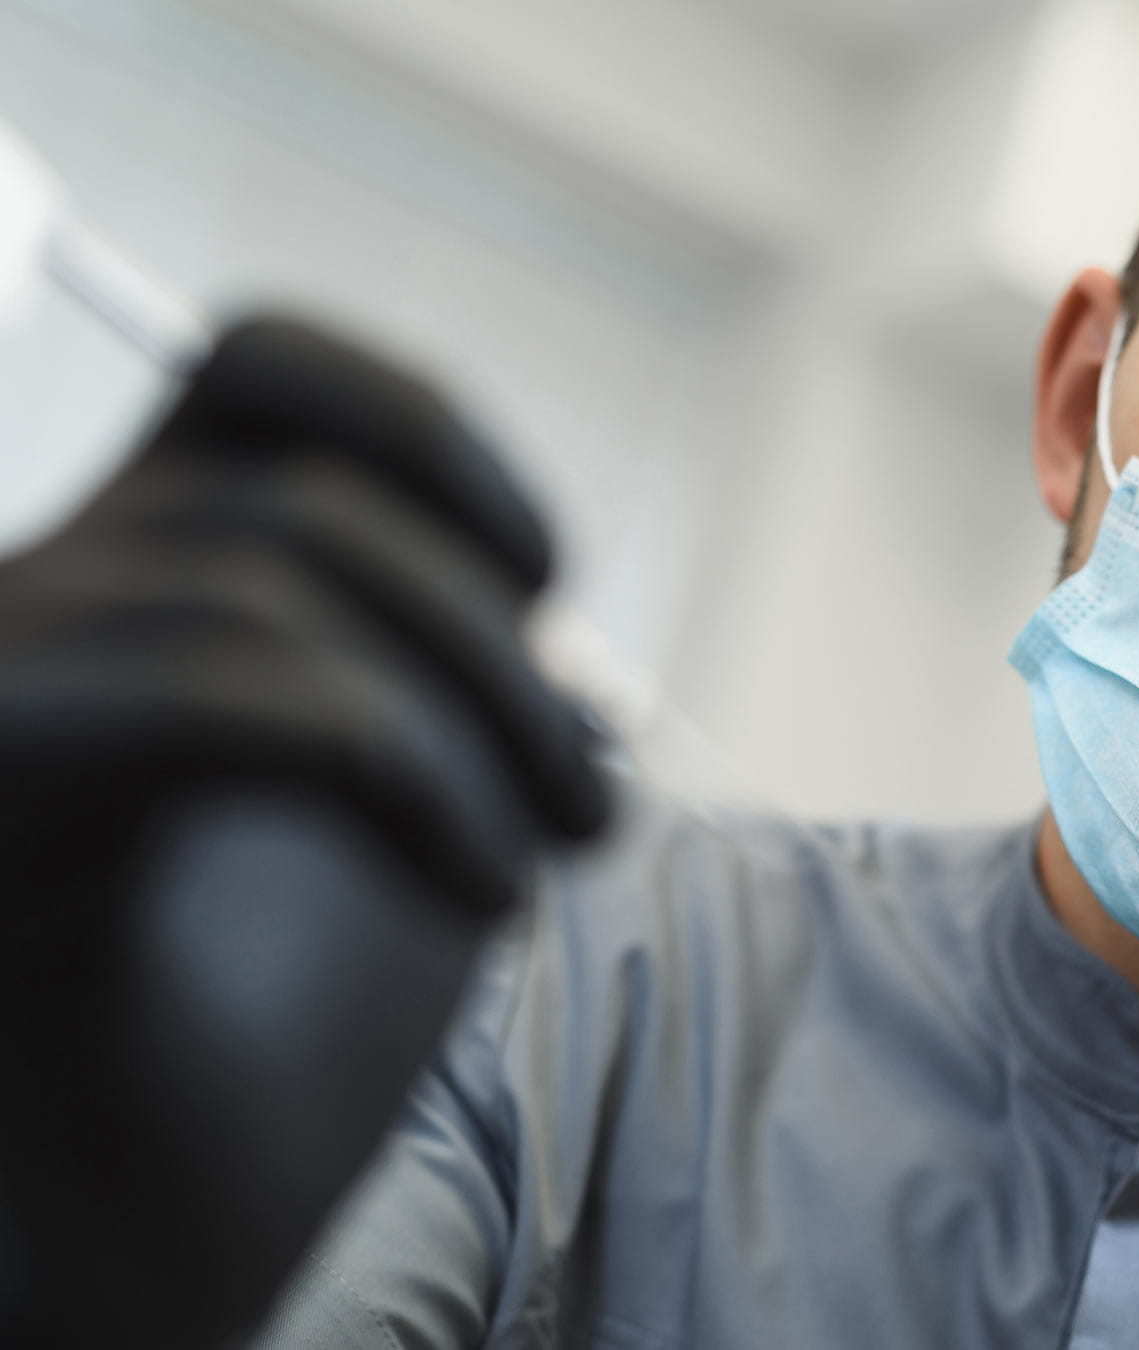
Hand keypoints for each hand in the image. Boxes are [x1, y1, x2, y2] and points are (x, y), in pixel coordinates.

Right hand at [0, 316, 611, 1345]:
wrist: (108, 1235)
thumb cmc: (254, 1041)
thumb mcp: (390, 822)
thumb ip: (445, 692)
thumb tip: (563, 651)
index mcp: (125, 576)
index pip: (260, 366)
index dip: (427, 429)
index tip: (548, 575)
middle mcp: (27, 601)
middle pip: (293, 488)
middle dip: (498, 639)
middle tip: (595, 797)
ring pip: (260, 572)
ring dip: (480, 718)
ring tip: (556, 854)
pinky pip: (207, 684)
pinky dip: (400, 772)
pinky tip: (476, 891)